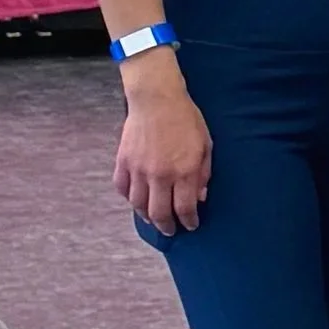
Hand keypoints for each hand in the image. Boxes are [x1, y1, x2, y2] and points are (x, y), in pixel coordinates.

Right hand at [113, 69, 212, 235]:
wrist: (157, 99)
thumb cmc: (185, 119)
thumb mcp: (206, 145)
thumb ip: (203, 173)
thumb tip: (200, 197)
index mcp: (184, 171)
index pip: (185, 208)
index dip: (188, 221)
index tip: (191, 225)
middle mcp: (160, 174)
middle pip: (160, 213)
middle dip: (167, 226)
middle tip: (171, 230)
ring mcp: (139, 169)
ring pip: (138, 205)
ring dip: (147, 217)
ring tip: (154, 220)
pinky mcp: (124, 161)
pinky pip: (123, 188)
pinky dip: (129, 198)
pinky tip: (137, 201)